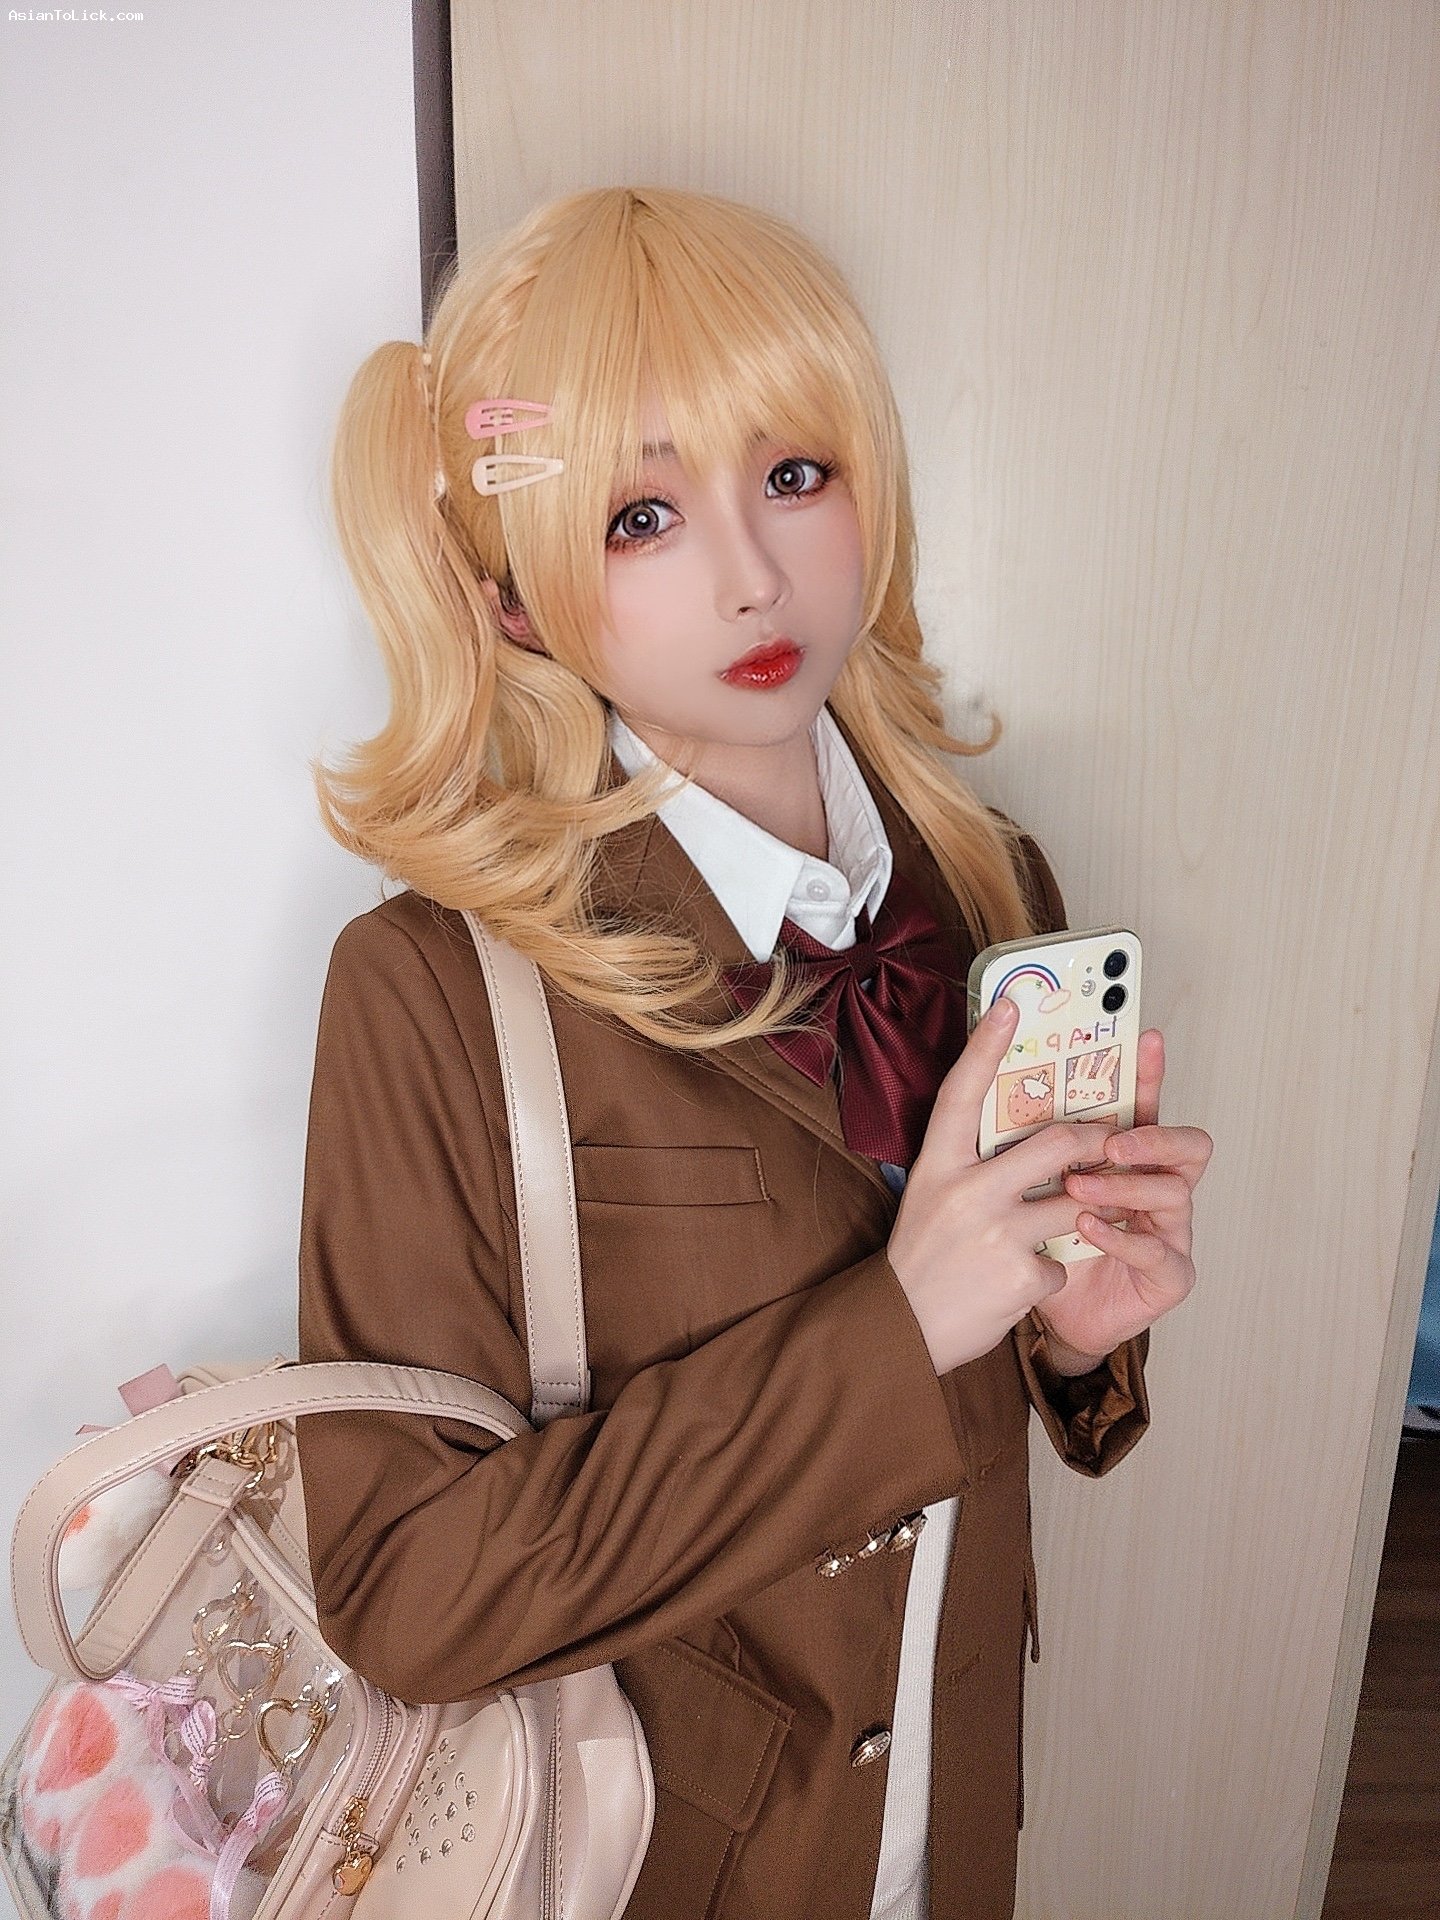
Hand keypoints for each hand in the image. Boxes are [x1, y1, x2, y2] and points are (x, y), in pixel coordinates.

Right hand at [887, 996, 1127, 1374]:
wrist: (900, 1328)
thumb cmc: (922, 1256)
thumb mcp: (931, 1195)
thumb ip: (968, 1163)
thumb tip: (1015, 1128)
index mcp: (937, 1165)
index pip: (963, 1093)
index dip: (986, 1047)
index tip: (1010, 1007)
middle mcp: (966, 1191)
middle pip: (1052, 1143)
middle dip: (1093, 1142)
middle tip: (1108, 1142)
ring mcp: (995, 1233)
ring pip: (1074, 1201)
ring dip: (1086, 1210)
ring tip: (1078, 1216)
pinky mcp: (1021, 1273)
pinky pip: (1063, 1258)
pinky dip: (1054, 1269)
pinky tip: (1027, 1281)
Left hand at [1030, 1028, 1211, 1367]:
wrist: (1043, 1315)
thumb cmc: (1035, 1245)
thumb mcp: (1025, 1187)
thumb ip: (1026, 1145)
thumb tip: (993, 1081)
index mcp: (1125, 1157)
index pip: (1144, 1106)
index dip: (1148, 1072)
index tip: (1144, 1036)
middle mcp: (1156, 1187)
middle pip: (1187, 1145)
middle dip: (1152, 1135)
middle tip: (1110, 1140)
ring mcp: (1170, 1231)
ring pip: (1174, 1192)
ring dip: (1126, 1185)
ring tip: (1079, 1188)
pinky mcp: (1169, 1276)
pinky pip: (1157, 1251)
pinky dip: (1120, 1236)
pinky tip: (1087, 1229)